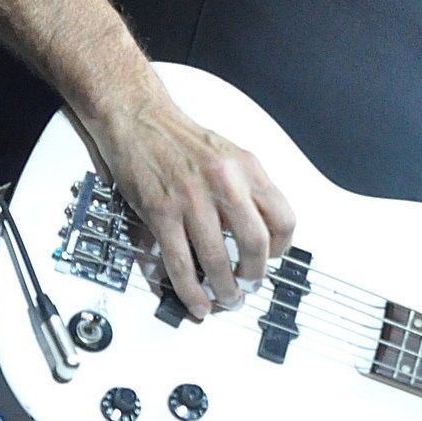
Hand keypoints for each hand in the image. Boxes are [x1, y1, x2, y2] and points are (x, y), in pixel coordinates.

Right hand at [87, 98, 295, 319]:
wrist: (138, 119)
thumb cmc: (182, 140)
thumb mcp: (230, 155)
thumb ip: (248, 189)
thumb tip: (261, 232)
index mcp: (247, 169)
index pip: (282, 218)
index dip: (282, 247)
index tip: (274, 259)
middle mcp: (224, 183)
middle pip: (255, 243)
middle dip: (255, 275)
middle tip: (250, 286)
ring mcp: (192, 199)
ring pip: (217, 259)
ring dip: (224, 289)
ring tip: (226, 300)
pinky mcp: (161, 213)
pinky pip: (180, 262)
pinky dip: (190, 289)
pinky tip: (196, 301)